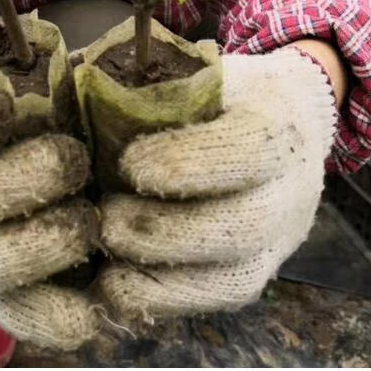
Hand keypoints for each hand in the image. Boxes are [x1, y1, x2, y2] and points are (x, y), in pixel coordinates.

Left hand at [97, 48, 337, 320]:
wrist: (293, 117)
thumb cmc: (228, 91)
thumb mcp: (203, 69)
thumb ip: (155, 84)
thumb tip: (77, 87)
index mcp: (278, 124)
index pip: (248, 149)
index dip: (187, 162)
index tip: (128, 163)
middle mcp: (292, 188)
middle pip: (243, 226)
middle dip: (165, 230)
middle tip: (107, 220)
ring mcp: (281, 239)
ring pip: (234, 279)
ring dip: (161, 279)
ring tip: (107, 260)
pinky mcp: (260, 273)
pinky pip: (216, 301)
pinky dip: (163, 300)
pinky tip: (116, 285)